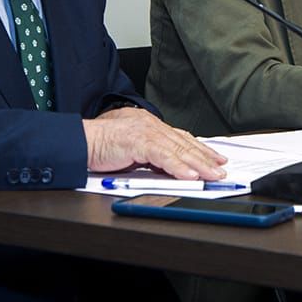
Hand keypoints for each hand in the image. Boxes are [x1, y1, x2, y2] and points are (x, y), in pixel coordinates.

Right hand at [82, 107, 227, 179]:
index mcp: (150, 126)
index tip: (215, 158)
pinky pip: (163, 157)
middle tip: (221, 169)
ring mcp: (145, 132)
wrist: (81, 142)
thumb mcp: (132, 150)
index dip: (200, 148)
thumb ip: (151, 156)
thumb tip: (170, 167)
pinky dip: (178, 167)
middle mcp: (151, 126)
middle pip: (184, 144)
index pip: (181, 138)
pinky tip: (190, 175)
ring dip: (197, 164)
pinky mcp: (137, 142)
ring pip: (178, 150)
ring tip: (212, 175)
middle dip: (205, 158)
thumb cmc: (101, 146)